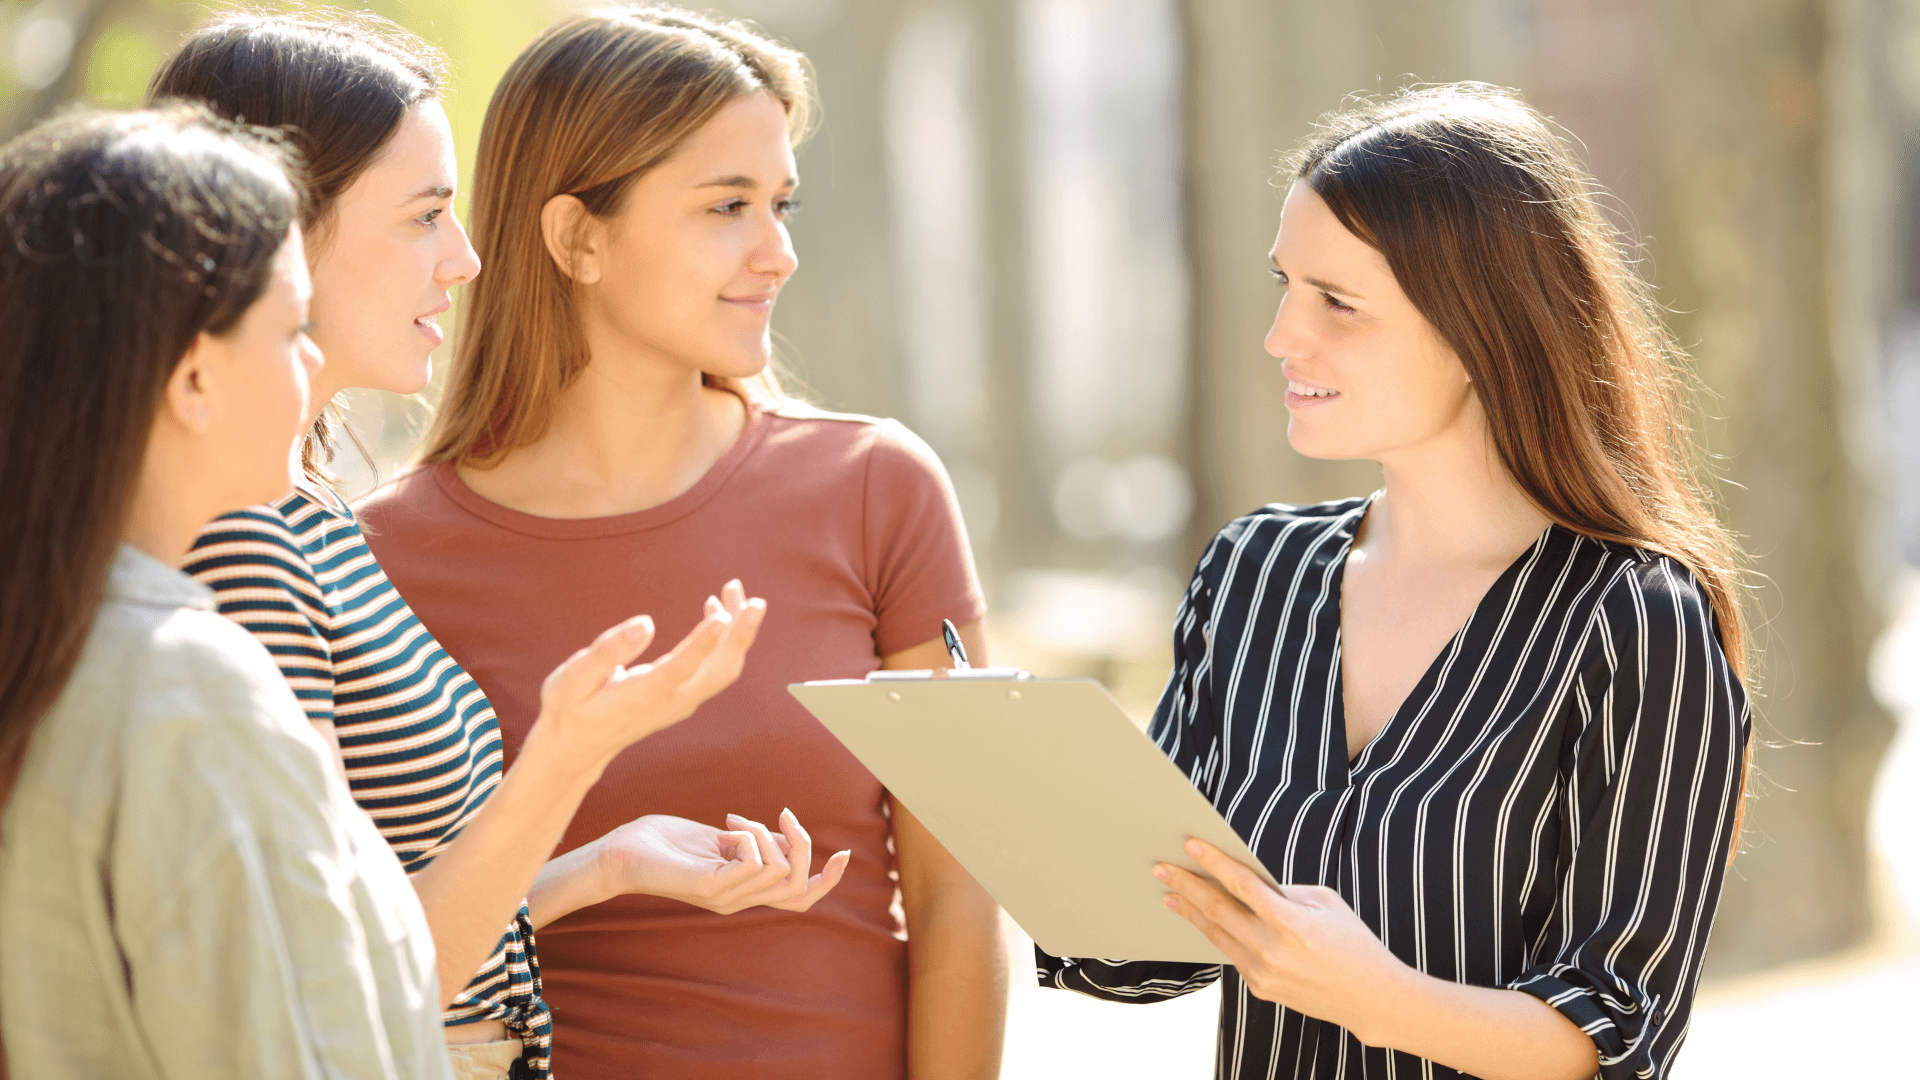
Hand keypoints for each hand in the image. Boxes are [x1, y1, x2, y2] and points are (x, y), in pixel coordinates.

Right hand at [534, 580, 765, 766]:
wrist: (576, 748)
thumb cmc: (569, 708)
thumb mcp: (573, 679)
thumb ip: (609, 651)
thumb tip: (646, 623)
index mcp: (645, 695)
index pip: (682, 668)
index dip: (704, 642)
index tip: (722, 615)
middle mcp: (672, 702)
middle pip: (721, 670)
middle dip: (741, 633)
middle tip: (753, 598)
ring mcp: (682, 703)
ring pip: (724, 669)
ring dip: (736, 631)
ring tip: (733, 590)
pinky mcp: (684, 698)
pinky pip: (715, 670)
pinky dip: (725, 640)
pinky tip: (715, 612)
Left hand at [594, 808, 851, 914]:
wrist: (618, 854)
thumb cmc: (663, 842)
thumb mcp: (719, 839)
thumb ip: (752, 841)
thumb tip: (787, 837)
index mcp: (744, 890)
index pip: (800, 899)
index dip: (828, 880)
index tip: (843, 853)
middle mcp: (739, 900)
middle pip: (800, 887)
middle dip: (805, 845)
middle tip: (783, 815)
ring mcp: (725, 897)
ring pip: (781, 870)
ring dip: (768, 834)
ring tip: (735, 820)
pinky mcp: (710, 887)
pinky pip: (754, 864)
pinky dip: (751, 837)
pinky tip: (727, 827)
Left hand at [1155, 838, 1409, 1043]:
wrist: (1371, 998)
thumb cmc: (1353, 942)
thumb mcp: (1326, 903)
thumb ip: (1284, 891)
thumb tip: (1247, 882)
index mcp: (1292, 923)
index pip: (1242, 885)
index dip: (1214, 862)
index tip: (1190, 844)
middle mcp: (1272, 950)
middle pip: (1218, 910)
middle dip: (1187, 886)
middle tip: (1162, 867)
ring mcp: (1263, 972)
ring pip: (1217, 934)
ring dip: (1191, 912)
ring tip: (1170, 893)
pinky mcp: (1260, 987)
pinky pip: (1232, 953)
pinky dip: (1215, 934)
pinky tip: (1200, 919)